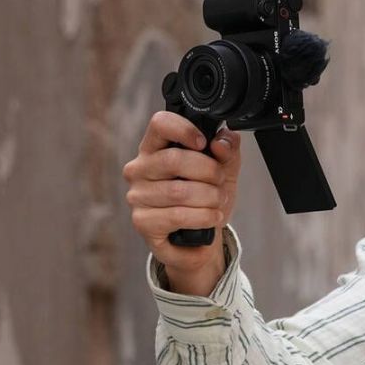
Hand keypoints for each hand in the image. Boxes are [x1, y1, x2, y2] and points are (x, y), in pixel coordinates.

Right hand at [123, 112, 240, 295]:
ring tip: (218, 201)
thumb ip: (227, 151)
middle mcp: (139, 169)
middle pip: (174, 160)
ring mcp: (138, 196)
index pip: (160, 124)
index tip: (204, 143)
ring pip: (179, 191)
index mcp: (155, 148)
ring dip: (209, 197)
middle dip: (208, 171)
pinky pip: (178, 216)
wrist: (200, 240)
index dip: (185, 130)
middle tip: (220, 181)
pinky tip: (212, 217)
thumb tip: (221, 142)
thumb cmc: (205, 199)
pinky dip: (203, 217)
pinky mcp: (142, 222)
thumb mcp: (224, 171)